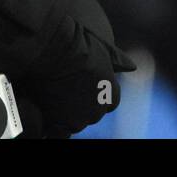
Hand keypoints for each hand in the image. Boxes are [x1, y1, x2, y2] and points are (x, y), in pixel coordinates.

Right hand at [18, 15, 135, 136]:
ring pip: (72, 124)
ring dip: (65, 116)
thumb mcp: (103, 48)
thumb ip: (117, 60)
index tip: (86, 86)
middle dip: (81, 106)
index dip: (97, 95)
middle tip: (65, 89)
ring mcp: (75, 119)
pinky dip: (51, 127)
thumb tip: (131, 66)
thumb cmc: (77, 43)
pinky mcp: (54, 122)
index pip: (109, 103)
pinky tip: (44, 114)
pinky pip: (54, 132)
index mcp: (110, 95)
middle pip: (90, 115)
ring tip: (52, 98)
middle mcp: (96, 112)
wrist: (52, 48)